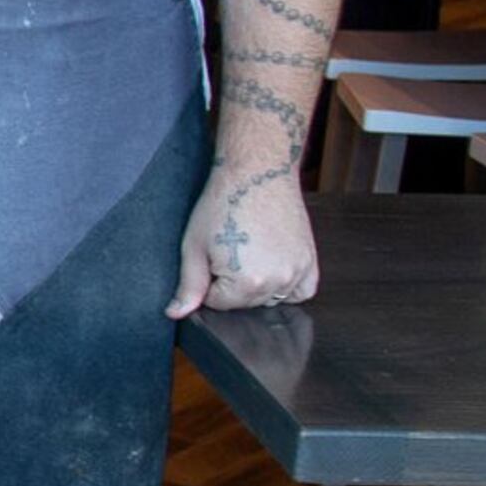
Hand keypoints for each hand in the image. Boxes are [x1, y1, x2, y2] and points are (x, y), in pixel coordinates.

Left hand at [167, 160, 318, 316]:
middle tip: (229, 250)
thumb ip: (189, 286)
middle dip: (231, 284)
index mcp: (247, 282)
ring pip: (271, 299)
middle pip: (245, 304)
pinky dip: (288, 286)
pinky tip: (272, 267)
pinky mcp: (310, 260)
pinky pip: (302, 291)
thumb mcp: (194, 246)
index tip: (212, 257)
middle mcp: (277, 281)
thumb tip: (175, 314)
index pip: (218, 304)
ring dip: (258, 285)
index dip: (209, 282)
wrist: (257, 171)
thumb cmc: (223, 203)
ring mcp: (297, 271)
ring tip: (249, 252)